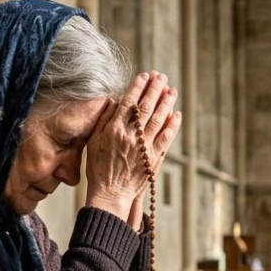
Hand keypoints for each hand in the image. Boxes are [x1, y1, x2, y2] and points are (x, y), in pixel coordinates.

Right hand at [84, 72, 180, 225]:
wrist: (110, 194)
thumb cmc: (98, 169)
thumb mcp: (93, 143)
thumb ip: (103, 121)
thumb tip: (112, 101)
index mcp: (113, 130)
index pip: (128, 102)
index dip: (137, 87)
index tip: (144, 76)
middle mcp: (130, 137)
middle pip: (145, 107)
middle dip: (155, 89)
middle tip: (161, 77)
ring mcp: (143, 148)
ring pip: (158, 119)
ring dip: (166, 103)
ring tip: (172, 90)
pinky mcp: (153, 159)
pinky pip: (166, 139)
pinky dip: (172, 125)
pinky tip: (177, 114)